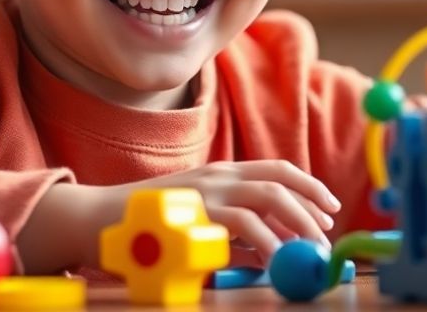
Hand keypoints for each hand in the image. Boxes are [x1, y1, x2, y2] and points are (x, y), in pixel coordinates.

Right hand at [19, 160, 340, 272]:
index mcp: (220, 172)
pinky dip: (266, 240)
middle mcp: (218, 175)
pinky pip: (243, 224)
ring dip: (297, 222)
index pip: (275, 169)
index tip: (329, 208)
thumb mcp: (198, 219)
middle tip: (327, 232)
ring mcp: (207, 191)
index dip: (308, 185)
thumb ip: (233, 228)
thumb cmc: (147, 224)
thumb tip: (273, 245)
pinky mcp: (196, 212)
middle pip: (278, 180)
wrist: (97, 219)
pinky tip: (276, 258)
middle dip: (311, 204)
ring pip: (268, 197)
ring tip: (312, 249)